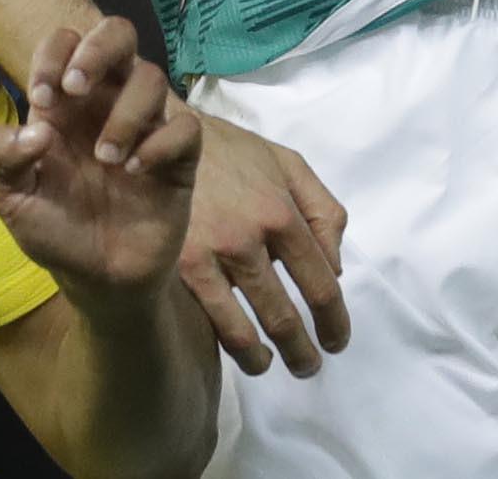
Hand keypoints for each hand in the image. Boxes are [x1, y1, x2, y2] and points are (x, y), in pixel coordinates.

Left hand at [0, 18, 196, 297]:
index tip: (43, 98)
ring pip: (152, 77)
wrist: (98, 280)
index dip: (54, 54)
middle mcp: (106, 104)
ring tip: (106, 158)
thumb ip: (2, 158)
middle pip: (118, 33)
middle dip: (99, 49)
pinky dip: (161, 143)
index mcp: (64, 104)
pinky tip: (137, 171)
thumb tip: (36, 128)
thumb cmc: (53, 231)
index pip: (65, 42)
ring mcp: (145, 128)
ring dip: (125, 112)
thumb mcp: (10, 199)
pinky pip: (185, 127)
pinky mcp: (177, 159)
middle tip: (77, 88)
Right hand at [171, 113, 353, 377]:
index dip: (334, 322)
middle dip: (302, 351)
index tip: (337, 341)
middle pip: (284, 316)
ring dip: (265, 358)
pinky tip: (241, 353)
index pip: (321, 284)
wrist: (160, 132)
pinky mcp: (175, 265)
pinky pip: (208, 320)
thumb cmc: (230, 150)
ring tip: (272, 366)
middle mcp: (249, 238)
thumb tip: (336, 269)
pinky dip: (230, 346)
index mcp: (282, 212)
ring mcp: (210, 254)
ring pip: (244, 329)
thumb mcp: (288, 163)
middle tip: (309, 366)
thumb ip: (322, 210)